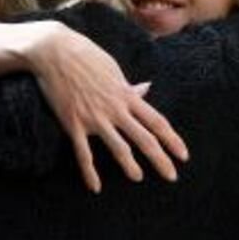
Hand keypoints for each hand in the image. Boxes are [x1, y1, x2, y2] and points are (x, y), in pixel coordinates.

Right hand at [27, 25, 188, 191]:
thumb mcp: (113, 69)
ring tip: (138, 177)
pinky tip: (95, 187)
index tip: (183, 155)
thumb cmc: (85, 56)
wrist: (55, 52)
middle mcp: (115, 108)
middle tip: (172, 176)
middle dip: (160, 159)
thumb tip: (146, 89)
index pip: (157, 122)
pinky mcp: (73, 123)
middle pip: (144, 138)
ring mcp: (94, 117)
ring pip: (119, 147)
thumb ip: (129, 86)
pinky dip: (90, 172)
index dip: (173, 140)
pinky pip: (84, 153)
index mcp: (126, 95)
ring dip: (130, 165)